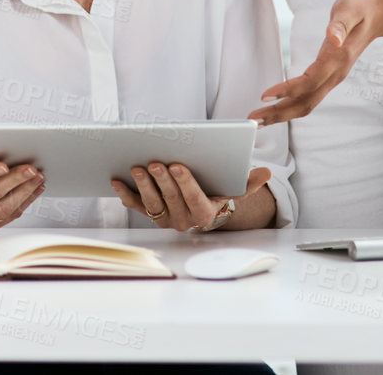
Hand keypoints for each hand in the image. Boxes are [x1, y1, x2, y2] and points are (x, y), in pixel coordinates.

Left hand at [111, 163, 270, 231]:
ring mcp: (165, 219)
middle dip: (162, 180)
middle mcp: (184, 220)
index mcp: (205, 213)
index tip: (178, 165)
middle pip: (171, 200)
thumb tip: (266, 172)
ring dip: (143, 186)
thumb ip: (249, 182)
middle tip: (155, 161)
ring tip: (137, 167)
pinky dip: (125, 195)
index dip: (185, 183)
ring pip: (152, 204)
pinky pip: (136, 207)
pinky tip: (116, 180)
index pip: (194, 198)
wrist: (203, 211)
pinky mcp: (151, 215)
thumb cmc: (217, 193)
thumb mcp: (233, 189)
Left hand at [248, 0, 382, 124]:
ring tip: (260, 119)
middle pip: (306, 101)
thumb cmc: (361, 9)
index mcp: (338, 58)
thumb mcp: (350, 8)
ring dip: (283, 114)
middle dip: (280, 112)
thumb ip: (340, 23)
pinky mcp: (329, 77)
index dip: (287, 90)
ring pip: (307, 104)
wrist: (378, 14)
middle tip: (254, 119)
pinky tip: (277, 108)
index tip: (265, 95)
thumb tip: (332, 37)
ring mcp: (333, 78)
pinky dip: (291, 107)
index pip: (310, 81)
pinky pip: (309, 98)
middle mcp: (336, 74)